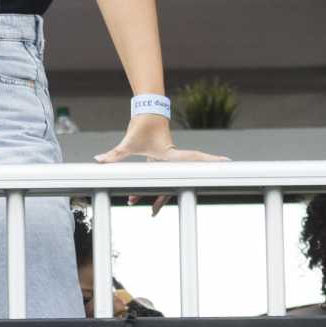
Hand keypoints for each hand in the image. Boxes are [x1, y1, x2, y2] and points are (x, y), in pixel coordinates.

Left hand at [95, 116, 228, 213]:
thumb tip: (99, 161)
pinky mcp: (160, 161)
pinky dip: (150, 188)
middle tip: (154, 213)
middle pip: (175, 181)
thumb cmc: (141, 126)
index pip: (192, 160)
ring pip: (166, 182)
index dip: (209, 163)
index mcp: (168, 154)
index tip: (226, 163)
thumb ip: (114, 154)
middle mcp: (170, 159)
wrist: (146, 113)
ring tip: (143, 209)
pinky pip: (159, 178)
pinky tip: (135, 197)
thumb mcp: (127, 143)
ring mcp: (166, 161)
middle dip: (164, 198)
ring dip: (155, 196)